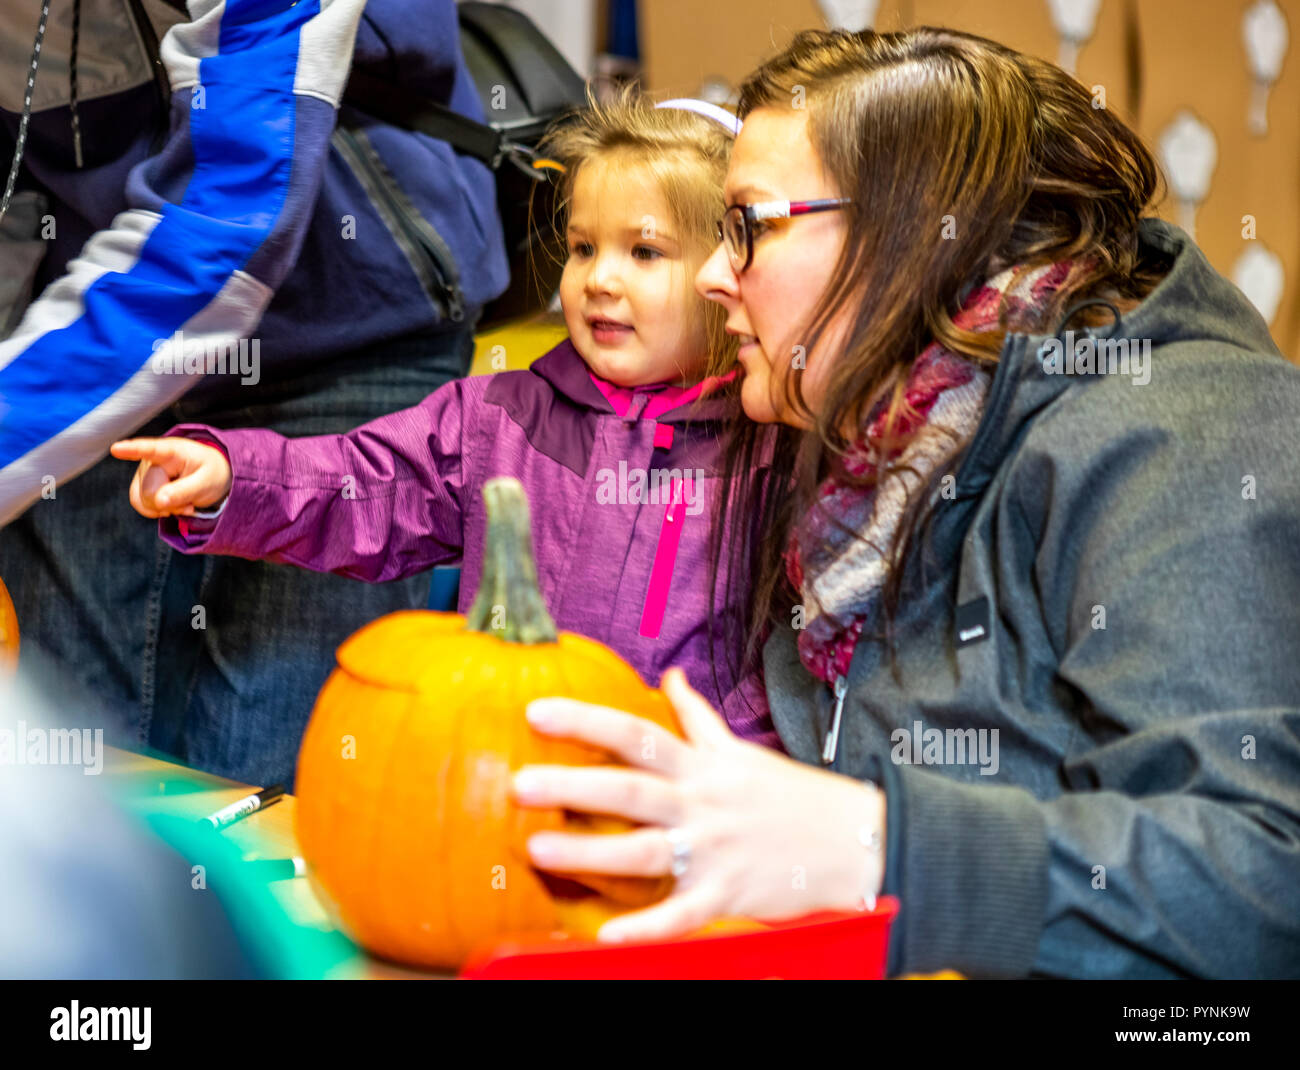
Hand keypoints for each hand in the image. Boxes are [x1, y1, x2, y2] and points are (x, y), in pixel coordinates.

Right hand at [110, 437, 231, 518]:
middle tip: (190, 500)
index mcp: (172, 451)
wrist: (208, 475)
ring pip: (144, 500)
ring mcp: (143, 472)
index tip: (116, 448)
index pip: (150, 450)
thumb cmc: (209, 473)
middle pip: (150, 491)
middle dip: (170, 502)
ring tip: (183, 500)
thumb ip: (184, 491)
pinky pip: (140, 505)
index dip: (132, 450)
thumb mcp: (207, 483)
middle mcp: (151, 459)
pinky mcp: (139, 485)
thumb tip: (159, 502)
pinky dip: (157, 510)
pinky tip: (171, 505)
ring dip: (165, 507)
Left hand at [513, 668, 885, 942]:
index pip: (637, 733)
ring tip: (538, 848)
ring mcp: (714, 850)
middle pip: (631, 788)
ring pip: (645, 850)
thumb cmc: (792, 795)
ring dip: (590, 851)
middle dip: (574, 785)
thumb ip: (699, 717)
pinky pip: (681, 915)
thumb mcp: (742, 749)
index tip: (537, 712)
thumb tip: (670, 675)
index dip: (587, 721)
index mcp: (704, 765)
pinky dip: (647, 928)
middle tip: (519, 784)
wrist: (857, 841)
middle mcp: (703, 802)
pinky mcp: (726, 895)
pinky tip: (606, 936)